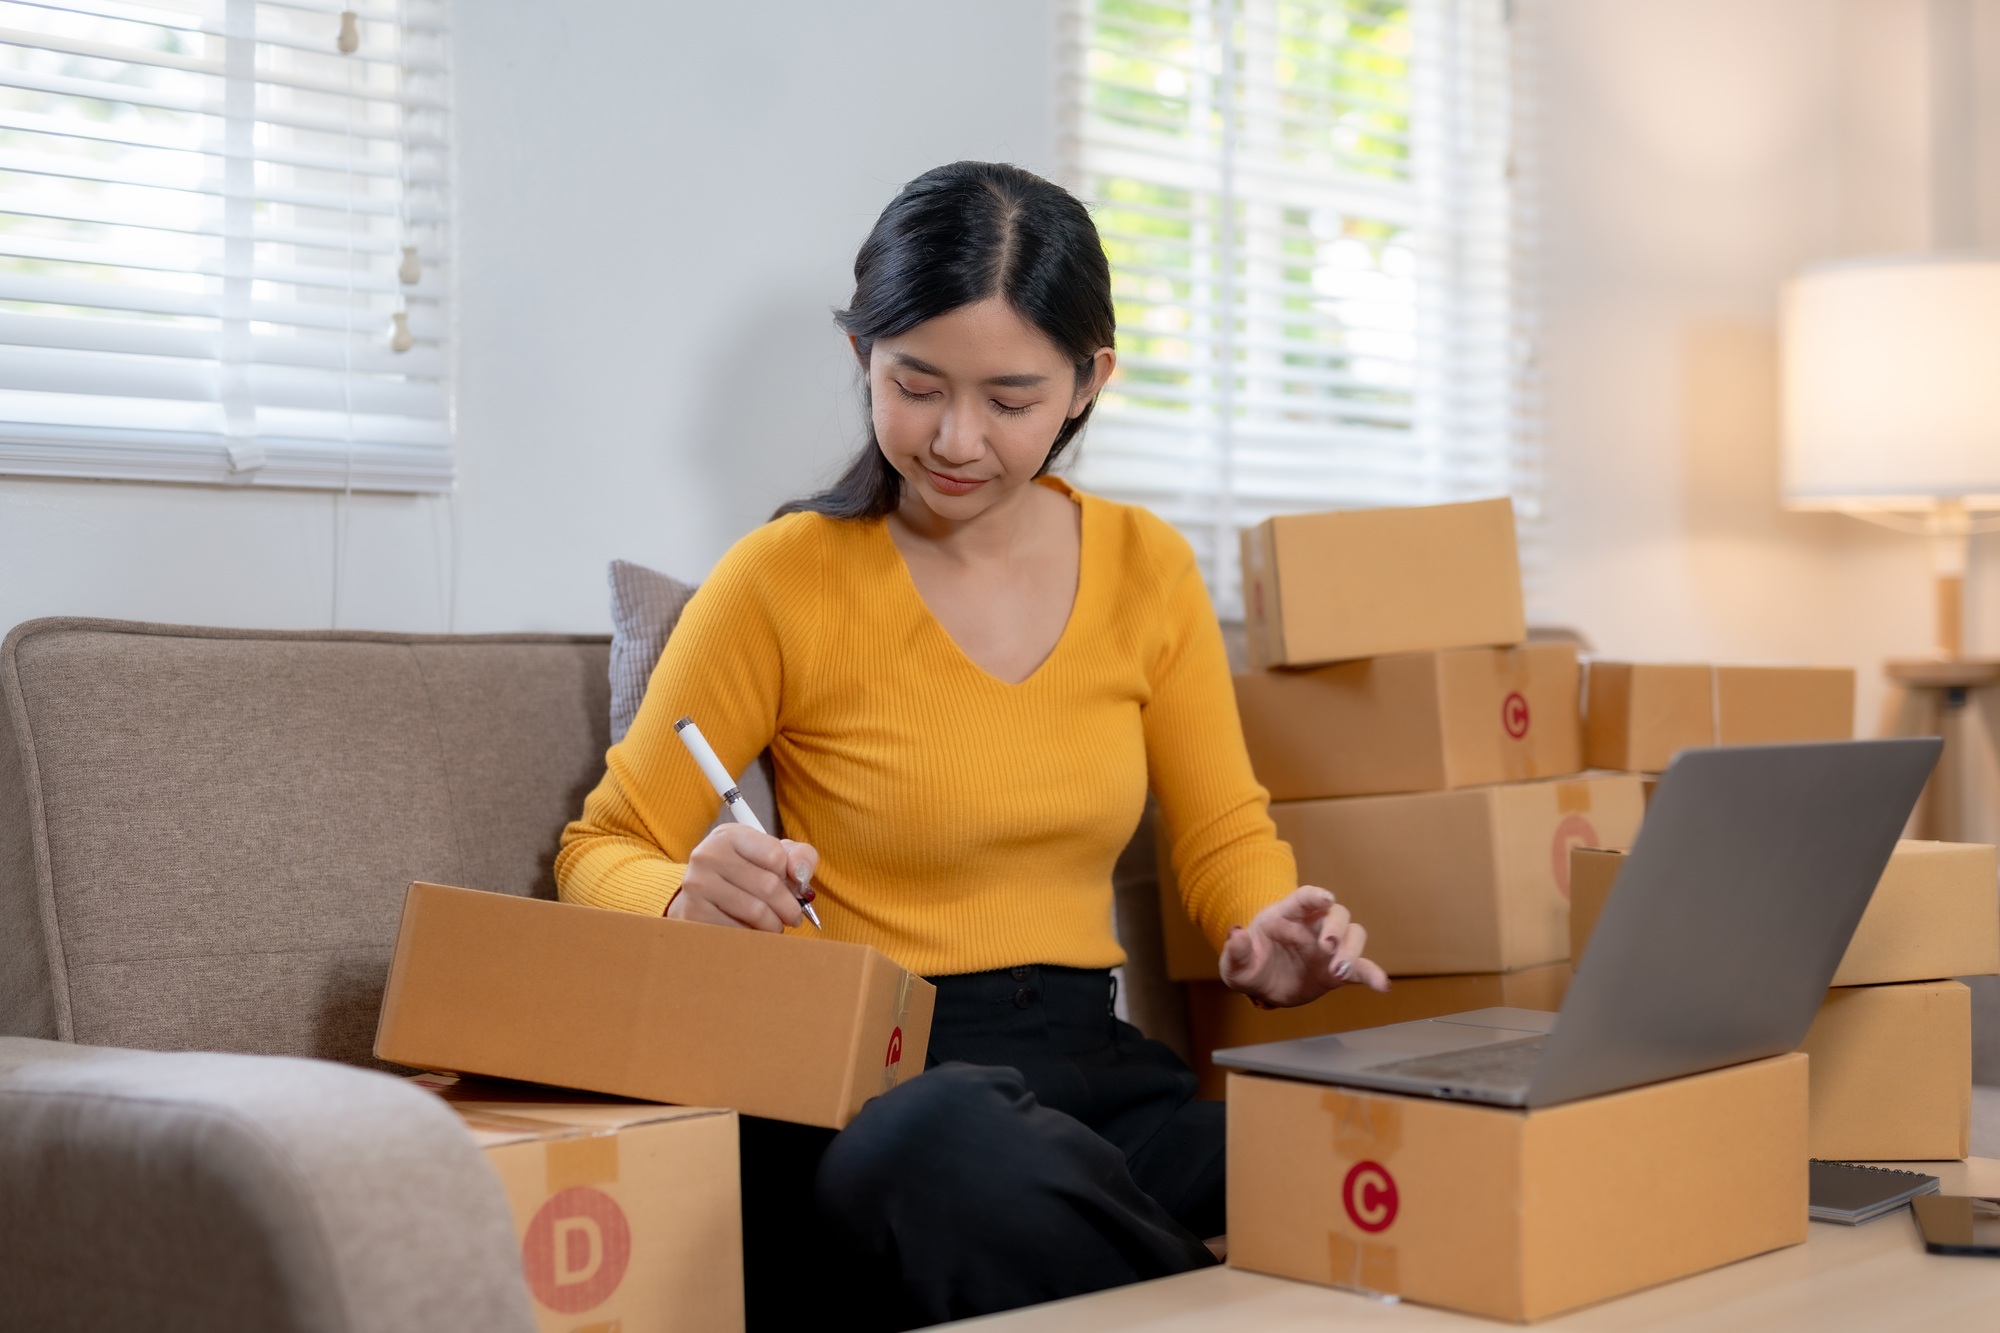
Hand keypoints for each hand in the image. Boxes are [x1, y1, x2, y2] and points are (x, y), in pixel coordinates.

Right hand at [668, 824, 817, 931]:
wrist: (701, 898)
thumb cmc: (744, 875)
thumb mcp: (772, 856)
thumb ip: (799, 856)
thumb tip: (801, 874)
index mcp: (730, 835)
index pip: (776, 855)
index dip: (791, 876)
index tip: (791, 886)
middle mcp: (708, 855)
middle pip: (769, 886)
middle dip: (789, 907)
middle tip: (794, 917)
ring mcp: (697, 884)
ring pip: (756, 912)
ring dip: (774, 925)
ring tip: (774, 925)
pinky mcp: (693, 913)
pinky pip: (738, 931)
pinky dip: (752, 936)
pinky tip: (751, 931)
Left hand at [1219, 886, 1388, 1006]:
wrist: (1262, 987)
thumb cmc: (1248, 966)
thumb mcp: (1235, 964)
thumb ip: (1237, 950)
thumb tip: (1237, 934)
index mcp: (1285, 916)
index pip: (1303, 899)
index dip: (1315, 896)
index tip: (1326, 899)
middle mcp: (1312, 927)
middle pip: (1336, 914)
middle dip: (1335, 927)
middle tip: (1328, 947)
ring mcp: (1328, 948)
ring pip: (1353, 935)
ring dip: (1352, 950)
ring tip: (1339, 972)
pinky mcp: (1338, 971)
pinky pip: (1361, 969)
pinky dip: (1373, 975)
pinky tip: (1383, 985)